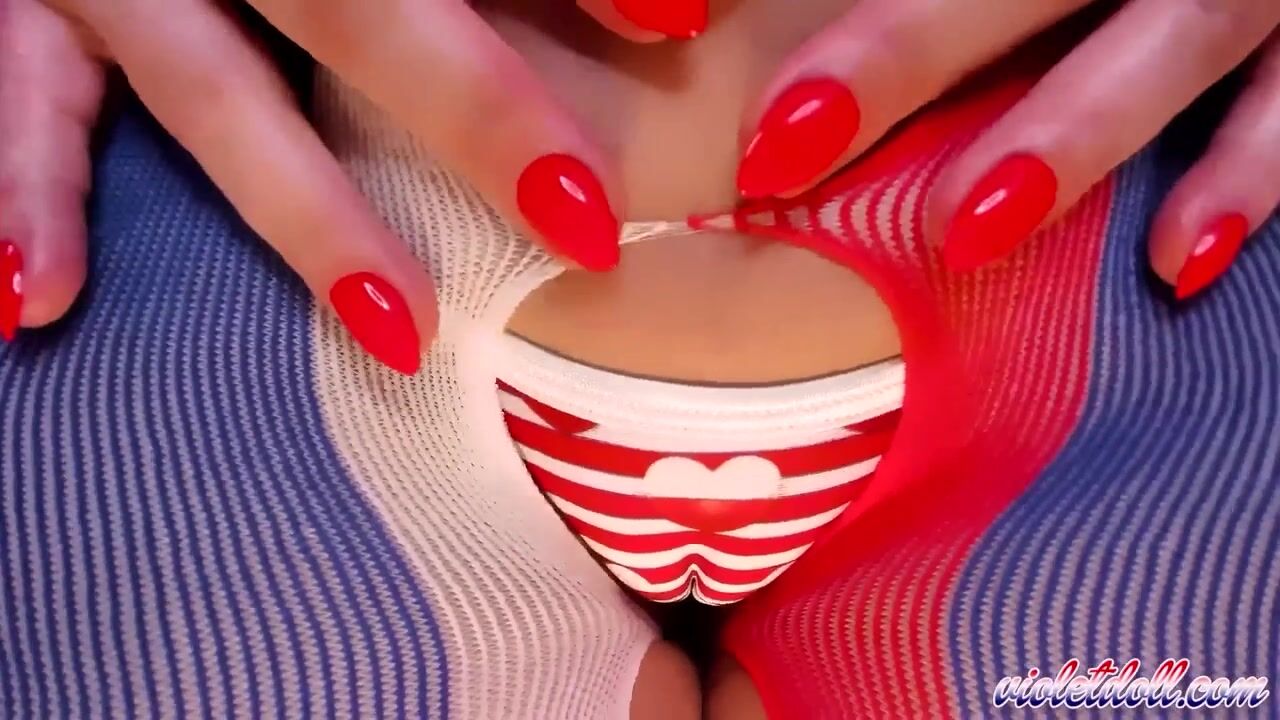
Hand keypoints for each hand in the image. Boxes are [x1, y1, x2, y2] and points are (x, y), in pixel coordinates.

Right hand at [0, 0, 707, 368]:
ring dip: (309, 218)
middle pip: (353, 9)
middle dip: (474, 109)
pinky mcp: (17, 1)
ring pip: (211, 95)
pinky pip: (22, 107)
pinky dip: (26, 199)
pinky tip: (34, 305)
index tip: (683, 22)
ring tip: (407, 333)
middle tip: (585, 224)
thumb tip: (664, 4)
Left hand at [734, 0, 1279, 298]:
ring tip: (967, 228)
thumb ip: (962, 7)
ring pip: (1176, 37)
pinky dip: (1248, 175)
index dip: (864, 38)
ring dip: (1071, 132)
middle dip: (907, 51)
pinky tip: (1174, 262)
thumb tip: (790, 87)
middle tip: (789, 148)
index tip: (751, 109)